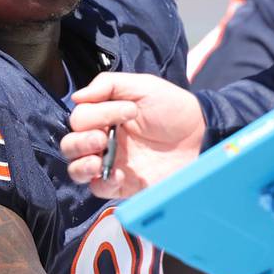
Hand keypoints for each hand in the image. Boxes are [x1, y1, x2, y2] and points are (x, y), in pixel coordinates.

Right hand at [60, 72, 206, 198]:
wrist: (202, 134)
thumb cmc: (174, 108)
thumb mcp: (143, 86)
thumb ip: (108, 85)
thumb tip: (76, 96)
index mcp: (105, 116)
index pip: (80, 118)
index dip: (97, 114)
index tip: (129, 110)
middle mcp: (104, 140)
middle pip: (70, 144)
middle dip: (81, 140)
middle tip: (103, 138)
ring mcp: (113, 163)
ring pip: (76, 169)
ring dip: (81, 164)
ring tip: (98, 160)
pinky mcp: (124, 185)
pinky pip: (99, 189)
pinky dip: (101, 182)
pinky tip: (118, 174)